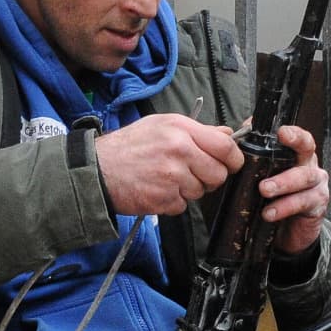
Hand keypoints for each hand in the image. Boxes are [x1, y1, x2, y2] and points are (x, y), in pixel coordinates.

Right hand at [93, 114, 242, 215]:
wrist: (97, 170)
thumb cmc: (129, 146)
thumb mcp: (162, 125)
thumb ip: (198, 130)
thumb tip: (227, 135)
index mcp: (181, 129)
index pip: (225, 146)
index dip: (233, 158)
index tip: (231, 163)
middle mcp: (179, 150)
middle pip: (218, 173)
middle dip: (209, 177)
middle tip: (192, 173)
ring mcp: (172, 176)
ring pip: (201, 191)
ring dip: (188, 190)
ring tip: (166, 178)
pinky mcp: (163, 199)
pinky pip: (183, 205)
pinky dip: (173, 202)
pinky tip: (157, 189)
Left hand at [261, 125, 328, 254]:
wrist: (284, 236)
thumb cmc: (270, 201)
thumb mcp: (258, 179)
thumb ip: (249, 158)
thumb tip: (233, 135)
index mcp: (295, 154)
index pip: (296, 136)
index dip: (292, 133)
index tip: (280, 132)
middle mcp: (309, 165)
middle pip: (307, 148)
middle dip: (293, 148)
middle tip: (270, 155)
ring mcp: (316, 185)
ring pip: (305, 176)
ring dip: (283, 182)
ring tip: (264, 190)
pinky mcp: (317, 206)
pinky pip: (304, 202)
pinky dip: (285, 207)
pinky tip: (270, 213)